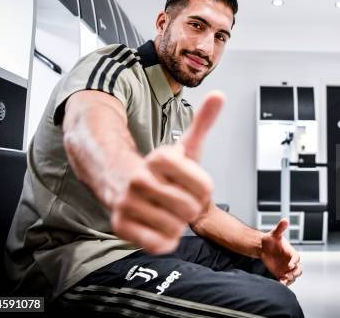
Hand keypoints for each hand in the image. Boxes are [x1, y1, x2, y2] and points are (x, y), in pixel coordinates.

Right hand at [110, 91, 223, 253]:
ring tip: (166, 211)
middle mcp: (140, 178)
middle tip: (179, 201)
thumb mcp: (185, 146)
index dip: (203, 190)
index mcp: (160, 157)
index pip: (205, 187)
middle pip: (190, 209)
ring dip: (177, 224)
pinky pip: (158, 245)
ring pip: (176, 228)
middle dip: (190, 208)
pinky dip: (165, 240)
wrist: (121, 182)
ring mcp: (127, 203)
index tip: (191, 184)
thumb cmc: (162, 170)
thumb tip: (219, 94)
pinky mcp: (120, 226)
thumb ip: (203, 122)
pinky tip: (158, 227)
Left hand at [260, 219, 302, 285]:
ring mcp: (286, 268)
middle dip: (296, 272)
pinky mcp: (281, 274)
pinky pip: (285, 280)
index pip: (296, 258)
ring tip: (284, 280)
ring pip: (294, 276)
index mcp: (291, 252)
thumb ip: (280, 228)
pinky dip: (284, 282)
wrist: (263, 248)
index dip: (294, 261)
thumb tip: (285, 220)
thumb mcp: (275, 234)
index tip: (290, 265)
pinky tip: (280, 283)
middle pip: (299, 269)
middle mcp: (290, 261)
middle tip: (289, 275)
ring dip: (290, 279)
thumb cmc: (270, 240)